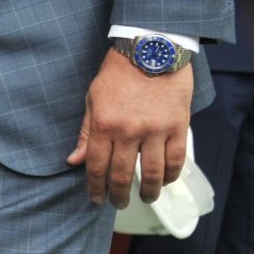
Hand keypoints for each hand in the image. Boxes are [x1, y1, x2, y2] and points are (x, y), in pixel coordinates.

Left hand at [67, 47, 191, 206]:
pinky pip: (176, 160)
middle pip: (122, 175)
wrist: (151, 50)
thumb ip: (87, 133)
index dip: (95, 188)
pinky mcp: (179, 127)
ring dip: (147, 192)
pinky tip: (164, 181)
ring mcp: (156, 130)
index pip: (96, 167)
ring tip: (144, 198)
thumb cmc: (118, 73)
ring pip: (151, 173)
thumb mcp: (93, 100)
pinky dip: (170, 175)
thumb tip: (74, 161)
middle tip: (118, 204)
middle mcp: (129, 131)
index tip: (96, 199)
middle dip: (118, 195)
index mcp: (104, 125)